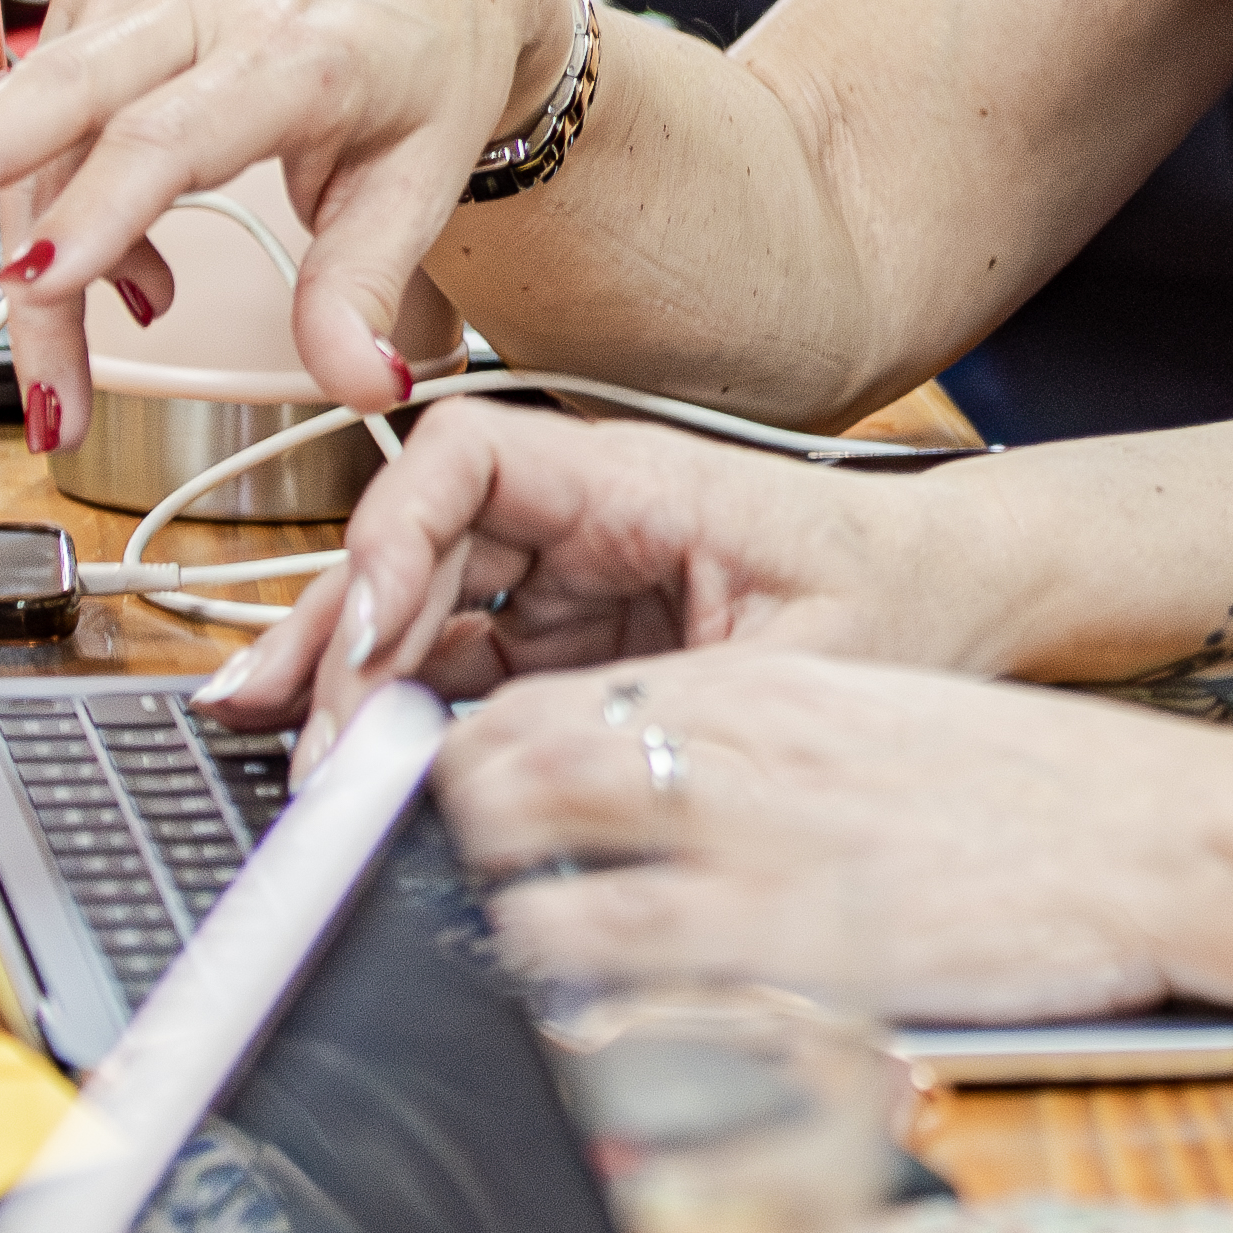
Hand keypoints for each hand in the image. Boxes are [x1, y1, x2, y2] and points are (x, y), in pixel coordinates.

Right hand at [0, 0, 573, 445]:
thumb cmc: (423, 66)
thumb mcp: (420, 184)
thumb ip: (365, 289)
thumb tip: (360, 385)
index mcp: (298, 53)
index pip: (176, 136)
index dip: (100, 213)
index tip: (37, 282)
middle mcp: (208, 5)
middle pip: (69, 86)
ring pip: (41, 112)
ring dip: (32, 244)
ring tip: (89, 357)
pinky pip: (44, 102)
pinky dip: (53, 196)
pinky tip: (114, 256)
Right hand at [203, 390, 995, 769]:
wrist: (969, 595)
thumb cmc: (904, 600)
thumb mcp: (800, 670)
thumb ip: (661, 713)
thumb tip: (518, 773)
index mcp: (636, 480)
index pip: (468, 458)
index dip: (393, 536)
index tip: (366, 639)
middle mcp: (586, 512)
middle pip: (420, 541)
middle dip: (345, 632)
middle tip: (305, 743)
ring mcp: (572, 573)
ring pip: (425, 604)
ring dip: (348, 670)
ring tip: (262, 737)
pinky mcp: (573, 633)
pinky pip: (463, 659)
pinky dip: (398, 706)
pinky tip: (341, 752)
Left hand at [438, 651, 1232, 1024]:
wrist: (1162, 832)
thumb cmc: (1028, 789)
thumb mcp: (871, 722)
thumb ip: (750, 747)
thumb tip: (638, 779)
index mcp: (760, 690)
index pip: (552, 702)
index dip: (455, 760)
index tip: (408, 803)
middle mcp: (737, 756)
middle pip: (518, 773)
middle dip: (425, 832)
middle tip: (368, 883)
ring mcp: (760, 855)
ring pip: (546, 871)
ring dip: (466, 917)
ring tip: (412, 959)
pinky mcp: (797, 952)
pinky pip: (630, 977)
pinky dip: (554, 1000)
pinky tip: (521, 1028)